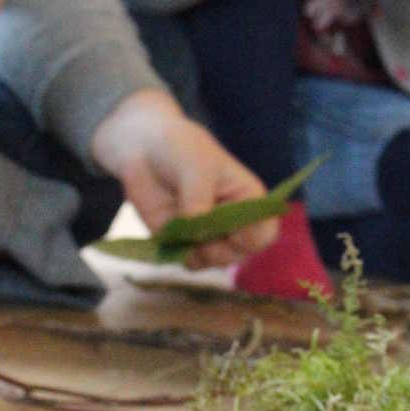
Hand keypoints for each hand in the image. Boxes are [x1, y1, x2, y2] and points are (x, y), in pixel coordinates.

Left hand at [90, 88, 277, 267]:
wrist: (145, 148)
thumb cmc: (181, 149)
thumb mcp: (195, 167)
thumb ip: (198, 200)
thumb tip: (195, 231)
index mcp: (249, 200)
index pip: (264, 234)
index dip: (249, 239)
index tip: (227, 228)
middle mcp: (234, 222)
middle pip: (239, 255)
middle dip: (218, 249)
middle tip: (196, 230)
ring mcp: (209, 235)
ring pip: (213, 262)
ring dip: (197, 252)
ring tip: (180, 227)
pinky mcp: (184, 242)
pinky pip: (188, 262)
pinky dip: (179, 255)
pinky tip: (170, 236)